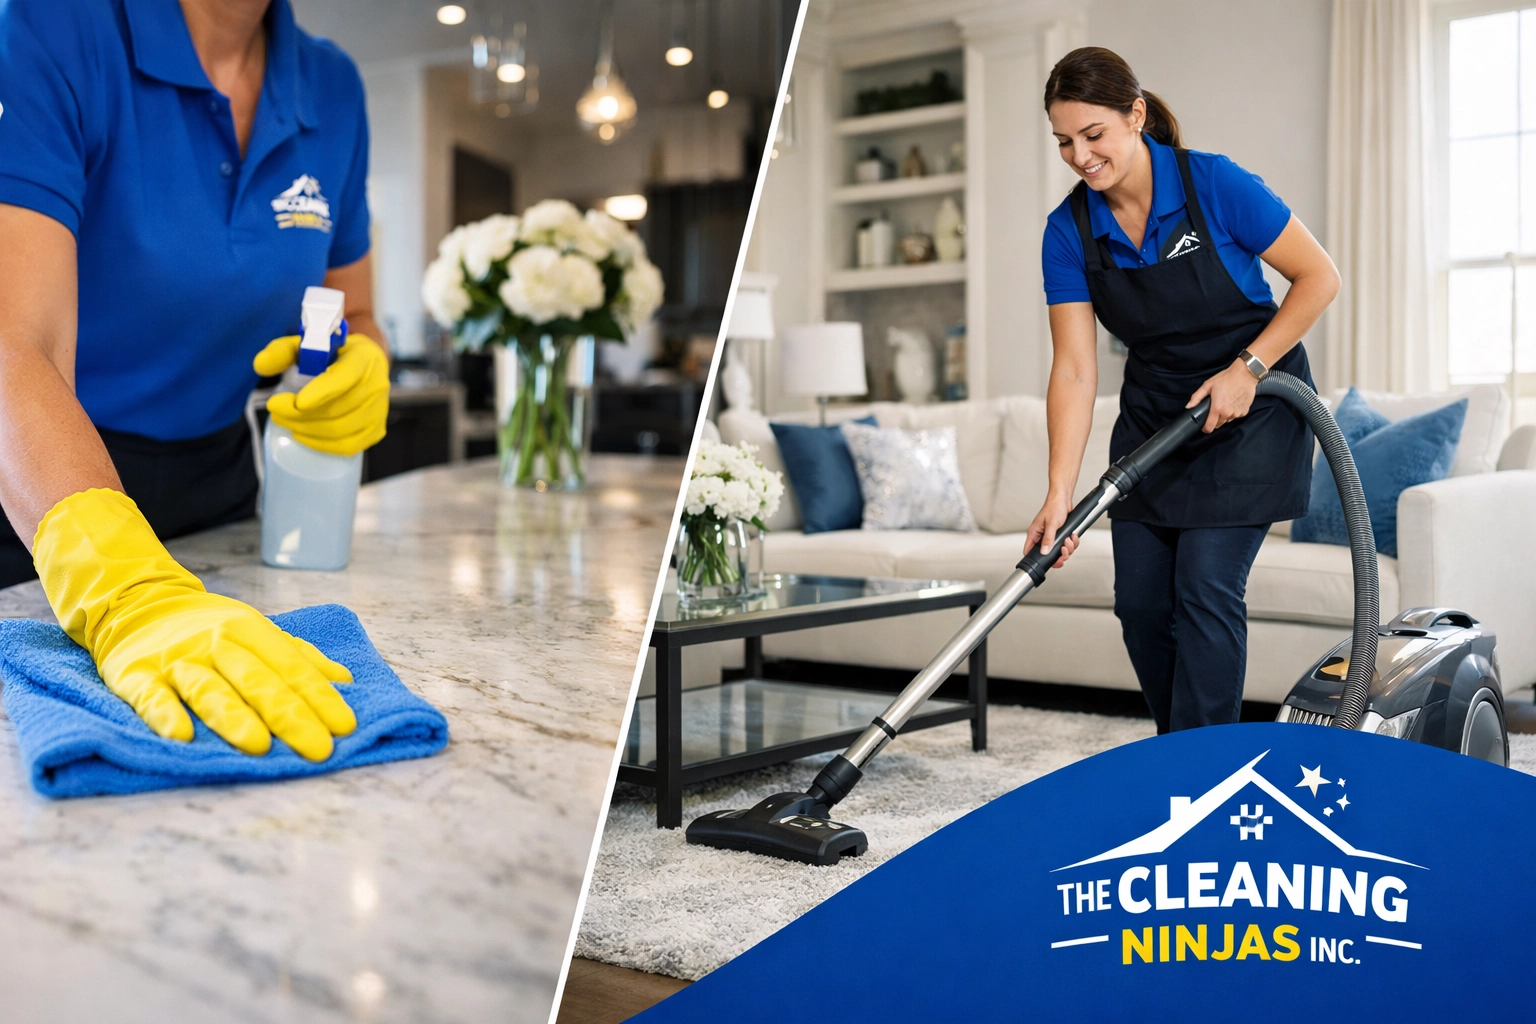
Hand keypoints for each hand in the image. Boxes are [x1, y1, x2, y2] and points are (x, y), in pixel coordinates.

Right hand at [33, 489, 356, 759]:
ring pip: (208, 689)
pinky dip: (165, 715)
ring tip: (258, 745)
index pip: (291, 666)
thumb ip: (300, 657)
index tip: (345, 727)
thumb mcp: (257, 631)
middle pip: (257, 680)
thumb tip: (345, 681)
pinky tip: (181, 736)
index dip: (319, 696)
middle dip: (290, 715)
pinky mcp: (135, 675)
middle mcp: (215, 643)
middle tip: (318, 748)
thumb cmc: (208, 628)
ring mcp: (175, 659)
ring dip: (234, 717)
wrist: (134, 602)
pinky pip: (150, 696)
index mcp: (250, 630)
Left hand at [254, 333, 389, 455]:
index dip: (322, 393)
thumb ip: (282, 351)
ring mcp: (379, 410)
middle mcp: (377, 384)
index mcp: (363, 358)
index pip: (346, 378)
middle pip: (338, 409)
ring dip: (307, 429)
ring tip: (285, 421)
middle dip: (300, 414)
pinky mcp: (376, 429)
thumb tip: (260, 365)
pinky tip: (303, 435)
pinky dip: (322, 444)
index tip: (296, 403)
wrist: (363, 364)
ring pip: (341, 430)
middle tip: (275, 409)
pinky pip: (349, 445)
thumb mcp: (307, 344)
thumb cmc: (333, 354)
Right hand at [1024, 491, 1079, 568]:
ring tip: (1069, 540)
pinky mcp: (1059, 536)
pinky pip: (1066, 546)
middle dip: (1059, 555)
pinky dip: (1072, 543)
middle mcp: (1041, 537)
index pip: (1029, 552)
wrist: (1063, 499)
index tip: (1048, 562)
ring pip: (1059, 551)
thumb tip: (1044, 552)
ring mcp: (1051, 537)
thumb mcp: (1051, 524)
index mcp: (1034, 534)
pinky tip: (1072, 537)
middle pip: (1047, 555)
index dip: (1037, 560)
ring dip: (1068, 548)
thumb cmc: (1054, 507)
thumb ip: (1048, 539)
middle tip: (1063, 550)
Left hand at [1187, 359, 1259, 432]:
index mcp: (1217, 408)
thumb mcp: (1208, 385)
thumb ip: (1197, 397)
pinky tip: (1233, 402)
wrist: (1245, 374)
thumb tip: (1188, 406)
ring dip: (1225, 415)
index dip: (1205, 428)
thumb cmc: (1227, 378)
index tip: (1204, 425)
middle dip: (1215, 419)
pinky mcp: (1245, 411)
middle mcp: (1228, 413)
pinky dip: (1234, 411)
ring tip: (1225, 402)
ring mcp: (1237, 413)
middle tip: (1215, 407)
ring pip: (1227, 420)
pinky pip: (1236, 416)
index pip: (1210, 427)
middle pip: (1218, 424)